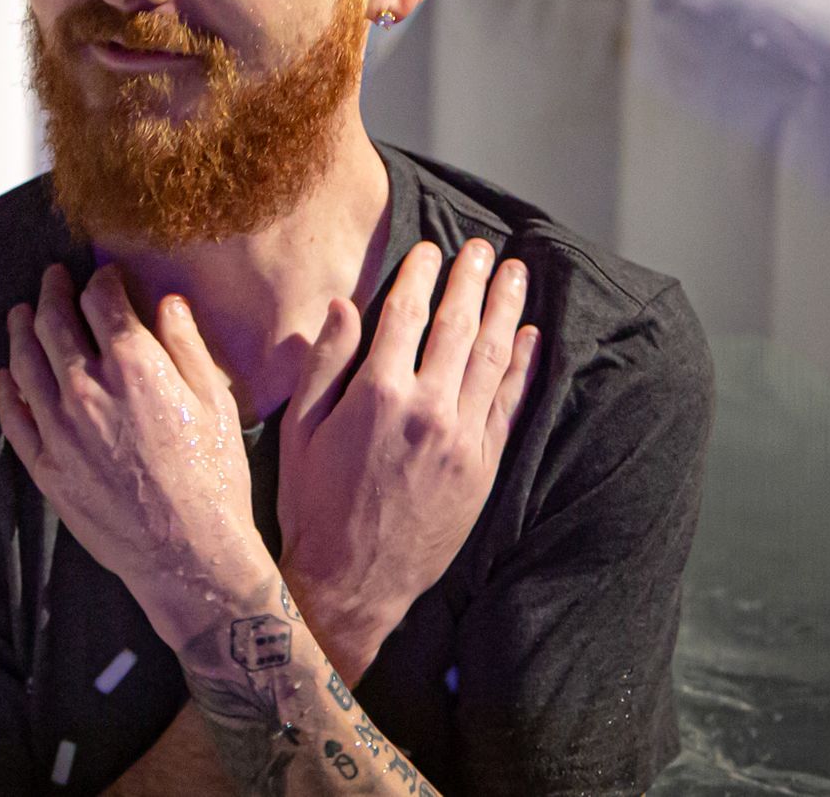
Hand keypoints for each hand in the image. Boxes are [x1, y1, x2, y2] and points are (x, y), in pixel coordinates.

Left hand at [0, 265, 272, 649]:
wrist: (189, 553)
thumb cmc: (214, 475)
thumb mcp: (216, 400)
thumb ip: (186, 345)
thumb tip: (167, 302)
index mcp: (133, 364)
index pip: (102, 299)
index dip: (102, 279)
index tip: (104, 274)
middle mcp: (86, 388)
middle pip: (54, 322)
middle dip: (52, 291)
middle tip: (52, 277)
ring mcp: (59, 428)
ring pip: (25, 362)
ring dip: (21, 330)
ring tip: (21, 313)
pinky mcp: (46, 465)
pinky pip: (14, 417)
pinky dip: (6, 389)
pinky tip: (6, 375)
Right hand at [277, 239, 538, 679]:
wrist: (353, 583)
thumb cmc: (314, 506)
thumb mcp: (299, 431)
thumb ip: (324, 364)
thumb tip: (343, 305)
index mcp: (377, 394)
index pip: (407, 313)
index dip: (420, 275)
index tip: (429, 249)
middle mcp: (427, 409)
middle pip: (457, 326)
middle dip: (470, 280)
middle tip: (480, 247)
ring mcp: (462, 439)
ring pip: (492, 357)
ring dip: (506, 308)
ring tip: (515, 273)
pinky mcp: (483, 467)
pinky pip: (509, 403)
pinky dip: (522, 365)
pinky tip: (530, 335)